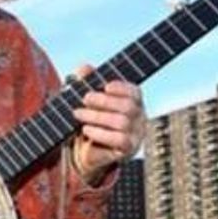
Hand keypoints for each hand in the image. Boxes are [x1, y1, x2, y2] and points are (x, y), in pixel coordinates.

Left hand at [70, 64, 145, 181]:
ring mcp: (136, 134)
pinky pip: (119, 139)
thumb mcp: (86, 99)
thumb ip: (86, 82)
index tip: (105, 86)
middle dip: (104, 101)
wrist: (85, 150)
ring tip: (79, 114)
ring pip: (122, 122)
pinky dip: (100, 133)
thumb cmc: (90, 120)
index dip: (122, 87)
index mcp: (133, 102)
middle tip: (84, 99)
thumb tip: (84, 68)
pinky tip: (86, 129)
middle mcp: (139, 117)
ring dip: (97, 116)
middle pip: (128, 106)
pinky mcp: (128, 149)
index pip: (135, 92)